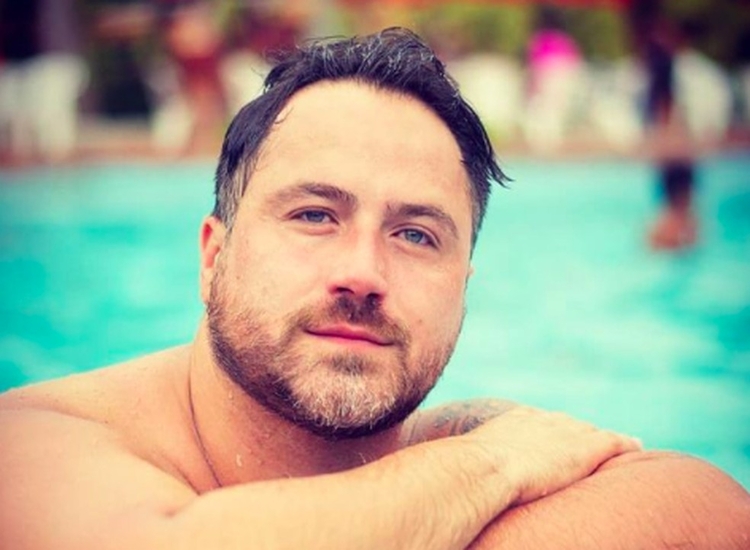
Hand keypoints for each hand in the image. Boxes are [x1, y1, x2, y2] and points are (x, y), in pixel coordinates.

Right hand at [462, 406, 641, 506]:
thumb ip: (470, 465)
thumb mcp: (468, 462)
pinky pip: (612, 442)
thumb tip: (451, 481)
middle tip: (587, 443)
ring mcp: (565, 433)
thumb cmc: (466, 472)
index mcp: (515, 421)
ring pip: (592, 433)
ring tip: (616, 446)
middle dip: (578, 433)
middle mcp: (542, 421)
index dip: (551, 431)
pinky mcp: (585, 449)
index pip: (540, 422)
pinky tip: (637, 446)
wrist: (483, 468)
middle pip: (568, 424)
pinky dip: (624, 444)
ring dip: (602, 441)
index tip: (555, 440)